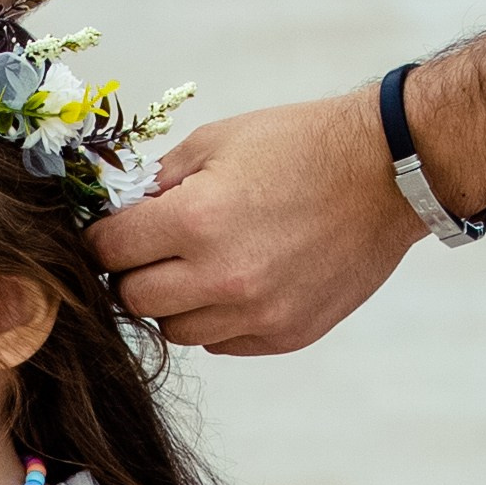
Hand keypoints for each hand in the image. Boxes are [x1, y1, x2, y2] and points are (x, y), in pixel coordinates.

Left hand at [87, 88, 432, 354]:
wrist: (384, 175)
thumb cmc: (300, 147)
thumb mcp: (216, 142)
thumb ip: (158, 183)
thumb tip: (119, 215)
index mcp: (197, 220)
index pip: (109, 252)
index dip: (101, 240)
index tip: (107, 236)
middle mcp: (223, 276)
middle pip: (133, 300)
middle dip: (131, 273)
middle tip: (149, 252)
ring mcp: (257, 313)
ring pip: (174, 330)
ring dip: (173, 301)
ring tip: (198, 267)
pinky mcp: (285, 334)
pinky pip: (222, 342)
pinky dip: (217, 318)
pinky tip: (237, 282)